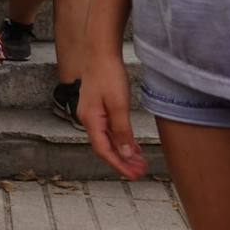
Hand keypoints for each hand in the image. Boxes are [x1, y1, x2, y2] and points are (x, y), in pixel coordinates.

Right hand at [79, 51, 148, 179]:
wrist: (100, 53)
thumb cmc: (108, 75)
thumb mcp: (118, 105)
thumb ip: (121, 130)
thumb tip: (125, 153)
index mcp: (90, 120)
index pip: (103, 150)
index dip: (118, 165)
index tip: (133, 175)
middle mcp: (88, 119)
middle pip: (105, 146)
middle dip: (123, 161)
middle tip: (141, 171)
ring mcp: (93, 113)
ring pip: (108, 139)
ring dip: (123, 151)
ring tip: (140, 162)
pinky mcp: (99, 108)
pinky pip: (110, 129)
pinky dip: (121, 139)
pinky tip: (132, 145)